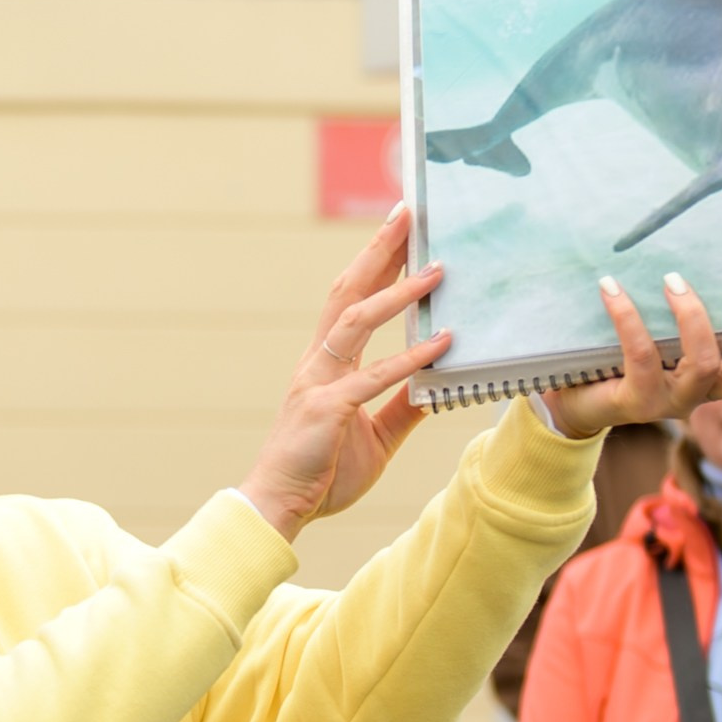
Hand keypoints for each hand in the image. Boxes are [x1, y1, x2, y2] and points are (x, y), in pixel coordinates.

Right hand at [239, 207, 451, 541]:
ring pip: (357, 322)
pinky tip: (441, 343)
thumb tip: (437, 383)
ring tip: (437, 270)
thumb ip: (402, 405)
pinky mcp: (326, 410)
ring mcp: (318, 383)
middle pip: (348, 291)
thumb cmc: (321, 471)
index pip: (353, 300)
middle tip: (407, 212)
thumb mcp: (376, 435)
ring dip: (398, 293)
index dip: (376, 261)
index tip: (402, 228)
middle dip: (378, 250)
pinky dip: (409, 358)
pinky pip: (373, 378)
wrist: (280, 508)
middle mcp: (319, 363)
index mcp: (327, 365)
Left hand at [540, 275, 721, 441]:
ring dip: (693, 318)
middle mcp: (705, 395)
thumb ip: (713, 319)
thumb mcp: (674, 337)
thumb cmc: (631, 359)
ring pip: (704, 365)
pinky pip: (642, 355)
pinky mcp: (634, 401)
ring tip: (675, 281)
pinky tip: (612, 288)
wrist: (574, 399)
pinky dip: (629, 317)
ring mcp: (671, 402)